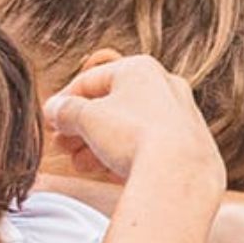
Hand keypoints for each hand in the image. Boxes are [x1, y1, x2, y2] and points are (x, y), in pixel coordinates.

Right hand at [43, 55, 223, 186]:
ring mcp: (183, 117)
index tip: (50, 121)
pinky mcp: (193, 145)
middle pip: (111, 106)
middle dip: (81, 128)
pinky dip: (125, 155)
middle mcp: (166, 86)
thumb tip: (55, 110)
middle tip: (62, 145)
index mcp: (140, 68)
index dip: (62, 102)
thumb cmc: (131, 135)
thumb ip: (64, 110)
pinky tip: (107, 171)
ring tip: (81, 164)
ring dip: (99, 145)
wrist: (180, 173)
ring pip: (129, 128)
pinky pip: (149, 146)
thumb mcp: (84, 117)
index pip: (89, 80)